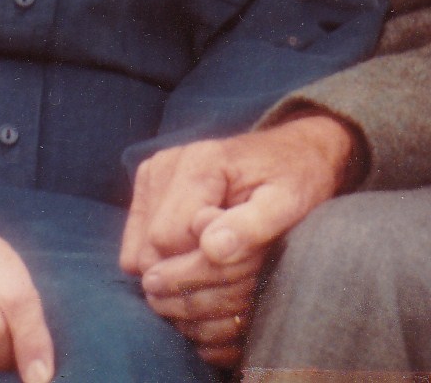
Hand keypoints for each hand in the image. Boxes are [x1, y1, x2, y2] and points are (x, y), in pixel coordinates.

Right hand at [121, 116, 357, 365]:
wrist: (293, 154)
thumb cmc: (295, 180)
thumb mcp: (290, 203)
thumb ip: (253, 225)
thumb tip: (211, 248)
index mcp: (199, 162)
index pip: (167, 240)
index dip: (201, 265)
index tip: (241, 256)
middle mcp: (165, 164)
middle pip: (148, 254)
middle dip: (187, 276)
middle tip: (231, 267)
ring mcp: (152, 175)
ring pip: (137, 258)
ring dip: (174, 272)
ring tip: (218, 259)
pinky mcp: (147, 189)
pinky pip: (135, 252)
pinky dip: (165, 262)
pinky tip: (199, 253)